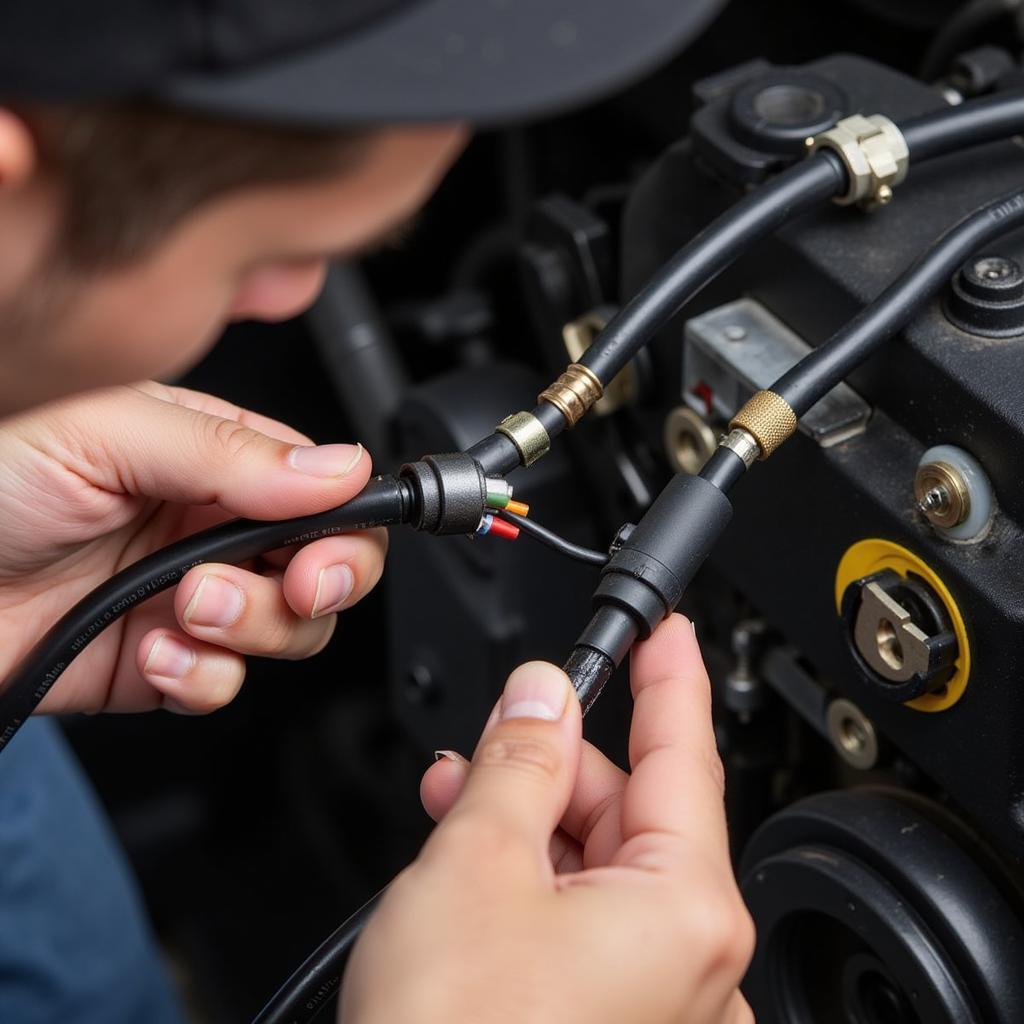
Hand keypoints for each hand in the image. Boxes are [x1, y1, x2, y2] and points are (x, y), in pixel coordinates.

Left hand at [0, 381, 385, 714]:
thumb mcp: (106, 431)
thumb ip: (229, 452)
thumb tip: (339, 467)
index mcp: (213, 457)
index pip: (323, 491)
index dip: (343, 530)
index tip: (322, 559)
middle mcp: (212, 527)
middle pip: (325, 568)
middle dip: (314, 588)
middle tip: (287, 588)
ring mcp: (189, 598)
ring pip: (287, 631)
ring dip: (250, 631)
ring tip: (185, 609)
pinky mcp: (158, 661)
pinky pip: (221, 684)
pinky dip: (199, 678)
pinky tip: (150, 651)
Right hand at [341, 615, 753, 1023]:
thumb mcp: (475, 863)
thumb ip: (519, 762)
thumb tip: (541, 697)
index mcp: (684, 912)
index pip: (685, 755)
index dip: (668, 678)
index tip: (666, 632)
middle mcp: (690, 966)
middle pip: (630, 812)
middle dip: (555, 763)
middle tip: (491, 735)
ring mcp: (656, 1006)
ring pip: (599, 869)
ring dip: (531, 823)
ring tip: (458, 799)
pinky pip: (587, 926)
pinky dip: (533, 883)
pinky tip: (478, 864)